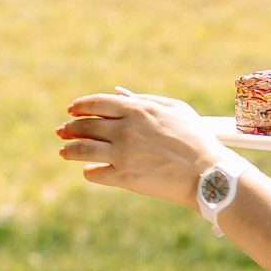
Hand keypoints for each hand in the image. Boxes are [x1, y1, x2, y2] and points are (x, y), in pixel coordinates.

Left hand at [55, 89, 234, 207]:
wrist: (208, 173)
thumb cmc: (196, 138)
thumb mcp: (175, 108)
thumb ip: (144, 98)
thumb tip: (119, 92)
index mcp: (136, 109)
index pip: (96, 103)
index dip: (80, 106)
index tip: (71, 110)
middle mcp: (125, 130)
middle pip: (86, 125)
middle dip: (70, 127)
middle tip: (62, 131)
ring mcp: (123, 154)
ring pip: (83, 150)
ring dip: (70, 150)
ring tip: (64, 151)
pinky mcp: (125, 178)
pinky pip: (96, 174)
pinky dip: (89, 172)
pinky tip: (88, 171)